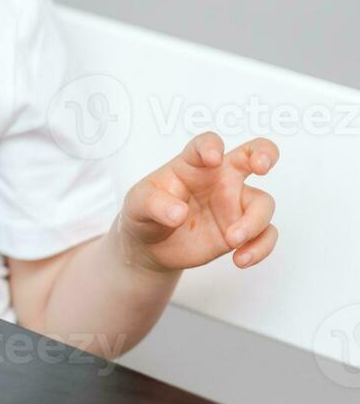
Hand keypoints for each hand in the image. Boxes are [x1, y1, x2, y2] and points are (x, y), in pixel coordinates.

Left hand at [119, 131, 278, 273]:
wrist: (150, 247)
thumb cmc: (145, 213)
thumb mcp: (138, 205)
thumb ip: (155, 205)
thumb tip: (178, 213)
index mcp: (191, 165)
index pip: (206, 144)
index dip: (212, 146)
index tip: (212, 158)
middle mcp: (218, 180)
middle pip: (252, 154)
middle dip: (264, 154)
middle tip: (262, 166)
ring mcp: (233, 204)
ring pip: (263, 203)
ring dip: (254, 221)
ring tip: (231, 240)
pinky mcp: (242, 230)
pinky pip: (266, 234)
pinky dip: (261, 247)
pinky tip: (241, 259)